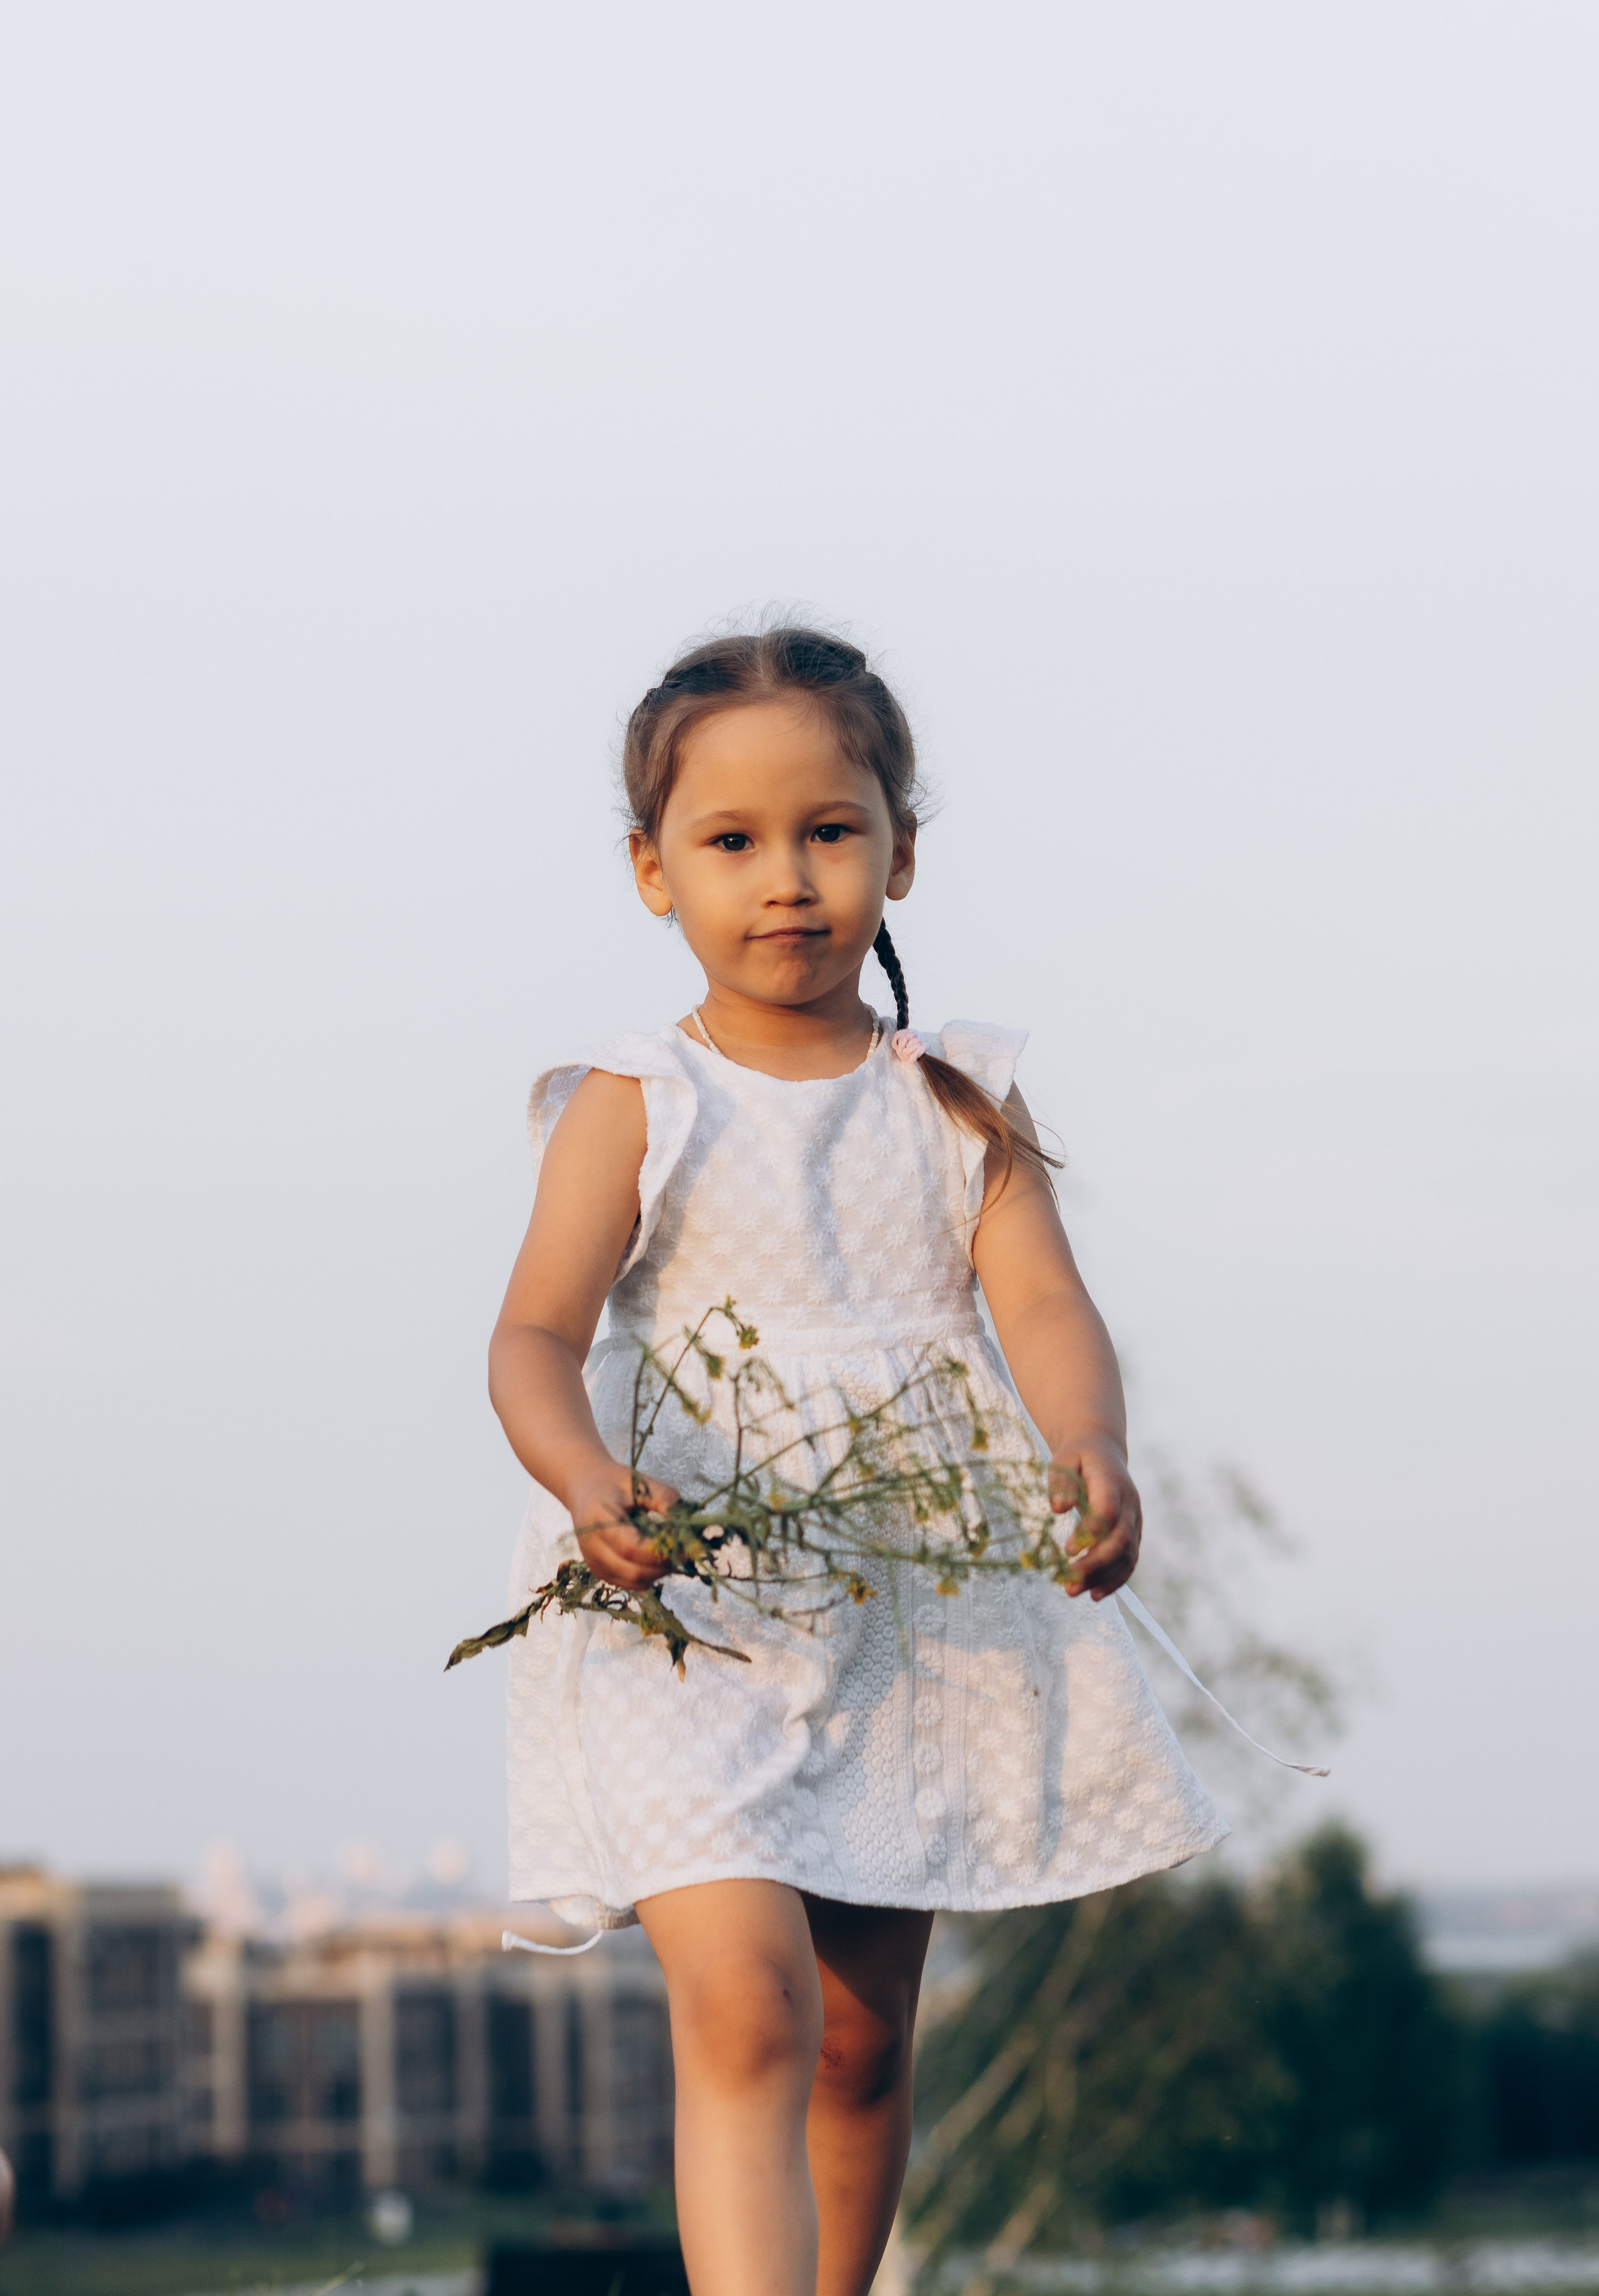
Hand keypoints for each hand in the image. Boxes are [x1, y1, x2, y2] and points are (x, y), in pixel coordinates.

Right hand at [567, 1459, 680, 1590]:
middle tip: (687, 1550)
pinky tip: (658, 1556)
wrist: (584, 1487)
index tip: (686, 1545)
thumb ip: (666, 1501)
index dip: (662, 1551)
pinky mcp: (600, 1572)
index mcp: (598, 1517)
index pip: (631, 1548)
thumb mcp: (641, 1483)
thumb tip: (689, 1528)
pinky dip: (650, 1574)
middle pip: (634, 1572)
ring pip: (635, 1582)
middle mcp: (591, 1546)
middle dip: (665, 1565)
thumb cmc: (614, 1482)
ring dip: (660, 1571)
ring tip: (673, 1551)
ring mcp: (593, 1563)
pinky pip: (631, 1583)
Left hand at [1048, 1440, 1141, 1599]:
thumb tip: (1058, 1508)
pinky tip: (1094, 1595)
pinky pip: (1129, 1562)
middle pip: (1120, 1539)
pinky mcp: (1133, 1535)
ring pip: (1126, 1556)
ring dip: (1103, 1578)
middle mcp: (1130, 1505)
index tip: (1067, 1550)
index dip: (1091, 1532)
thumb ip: (1061, 1481)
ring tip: (1074, 1591)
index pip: (1108, 1511)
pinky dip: (1114, 1581)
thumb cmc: (1078, 1458)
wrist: (1103, 1453)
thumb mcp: (1064, 1459)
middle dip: (1096, 1564)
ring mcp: (1135, 1521)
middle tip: (1069, 1582)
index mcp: (1112, 1482)